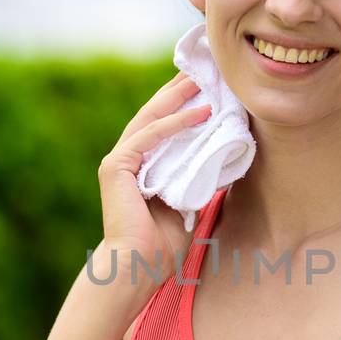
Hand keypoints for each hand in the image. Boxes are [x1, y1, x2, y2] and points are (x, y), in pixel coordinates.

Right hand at [97, 71, 211, 279]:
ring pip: (151, 119)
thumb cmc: (161, 245)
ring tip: (204, 81)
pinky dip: (174, 123)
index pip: (162, 127)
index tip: (207, 87)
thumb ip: (198, 180)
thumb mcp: (189, 203)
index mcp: (141, 167)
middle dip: (179, 92)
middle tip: (205, 71)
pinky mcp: (116, 167)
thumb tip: (223, 161)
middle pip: (154, 115)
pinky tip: (199, 112)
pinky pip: (149, 137)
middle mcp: (127, 159)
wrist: (138, 269)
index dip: (182, 105)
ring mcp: (119, 161)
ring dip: (178, 99)